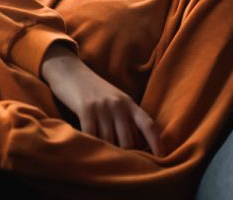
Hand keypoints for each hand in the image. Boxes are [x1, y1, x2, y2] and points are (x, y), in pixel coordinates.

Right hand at [41, 44, 164, 156]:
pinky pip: (91, 135)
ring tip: (100, 157)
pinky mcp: (85, 108)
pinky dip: (90, 145)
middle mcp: (118, 105)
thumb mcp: (115, 101)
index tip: (162, 157)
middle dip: (123, 154)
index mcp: (129, 104)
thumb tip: (137, 145)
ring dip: (105, 151)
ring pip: (109, 141)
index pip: (148, 124)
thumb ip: (126, 119)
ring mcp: (102, 107)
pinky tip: (87, 149)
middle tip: (116, 162)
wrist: (70, 71)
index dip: (157, 142)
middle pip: (128, 141)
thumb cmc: (93, 90)